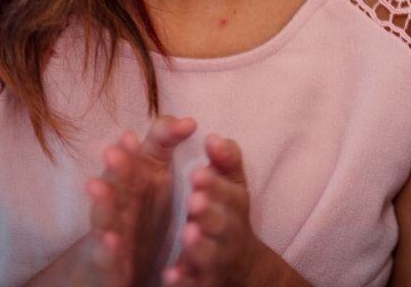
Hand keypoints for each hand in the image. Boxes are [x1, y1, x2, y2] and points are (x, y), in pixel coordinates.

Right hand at [81, 116, 197, 285]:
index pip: (137, 159)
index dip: (139, 146)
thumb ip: (165, 143)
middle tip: (113, 151)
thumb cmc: (139, 209)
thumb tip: (189, 120)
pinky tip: (110, 241)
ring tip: (95, 185)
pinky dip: (107, 249)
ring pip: (105, 217)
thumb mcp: (153, 173)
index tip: (136, 133)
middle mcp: (119, 204)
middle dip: (116, 168)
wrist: (122, 262)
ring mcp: (112, 232)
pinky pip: (109, 256)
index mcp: (134, 181)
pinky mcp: (111, 263)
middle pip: (116, 184)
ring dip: (101, 203)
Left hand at [164, 135, 269, 285]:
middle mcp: (229, 234)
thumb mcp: (234, 186)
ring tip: (189, 232)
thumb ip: (226, 161)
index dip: (215, 184)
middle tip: (195, 199)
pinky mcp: (203, 283)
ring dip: (201, 245)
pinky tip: (170, 274)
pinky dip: (184, 280)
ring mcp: (217, 262)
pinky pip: (194, 284)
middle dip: (211, 211)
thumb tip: (214, 137)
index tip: (197, 173)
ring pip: (211, 255)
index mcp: (235, 206)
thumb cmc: (230, 217)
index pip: (229, 193)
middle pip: (224, 223)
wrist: (241, 266)